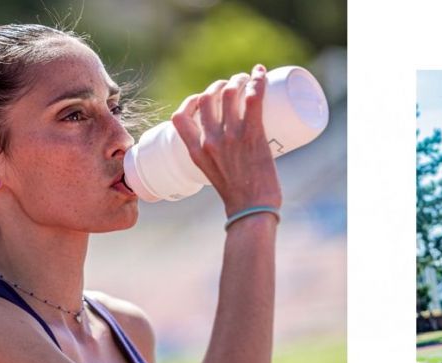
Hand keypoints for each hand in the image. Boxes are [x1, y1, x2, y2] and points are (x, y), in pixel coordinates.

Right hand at [171, 64, 281, 216]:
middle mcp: (209, 140)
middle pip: (207, 98)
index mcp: (195, 151)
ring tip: (246, 78)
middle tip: (233, 85)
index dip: (190, 101)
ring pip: (229, 94)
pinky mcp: (253, 135)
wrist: (252, 210)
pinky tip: (261, 73)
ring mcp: (231, 137)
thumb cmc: (238, 197)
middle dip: (219, 85)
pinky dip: (257, 82)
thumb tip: (232, 147)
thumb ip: (217, 158)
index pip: (180, 117)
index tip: (203, 98)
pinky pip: (253, 100)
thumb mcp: (213, 175)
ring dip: (238, 80)